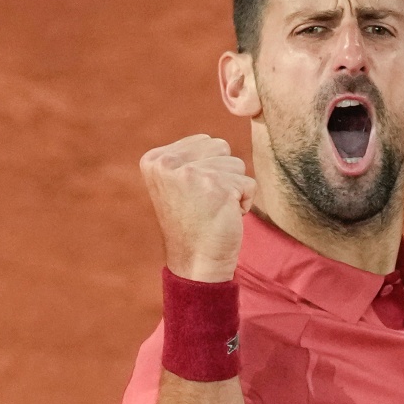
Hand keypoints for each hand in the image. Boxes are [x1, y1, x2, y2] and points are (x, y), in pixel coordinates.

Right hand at [139, 134, 255, 282]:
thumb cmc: (192, 224)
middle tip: (205, 203)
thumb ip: (189, 157)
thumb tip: (213, 140)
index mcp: (155, 159)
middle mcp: (168, 163)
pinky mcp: (217, 187)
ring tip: (213, 210)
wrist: (195, 263)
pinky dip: (244, 202)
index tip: (192, 195)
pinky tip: (225, 217)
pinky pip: (249, 184)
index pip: (204, 140)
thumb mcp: (177, 183)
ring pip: (236, 165)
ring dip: (233, 189)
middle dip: (222, 175)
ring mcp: (192, 174)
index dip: (208, 168)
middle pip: (221, 147)